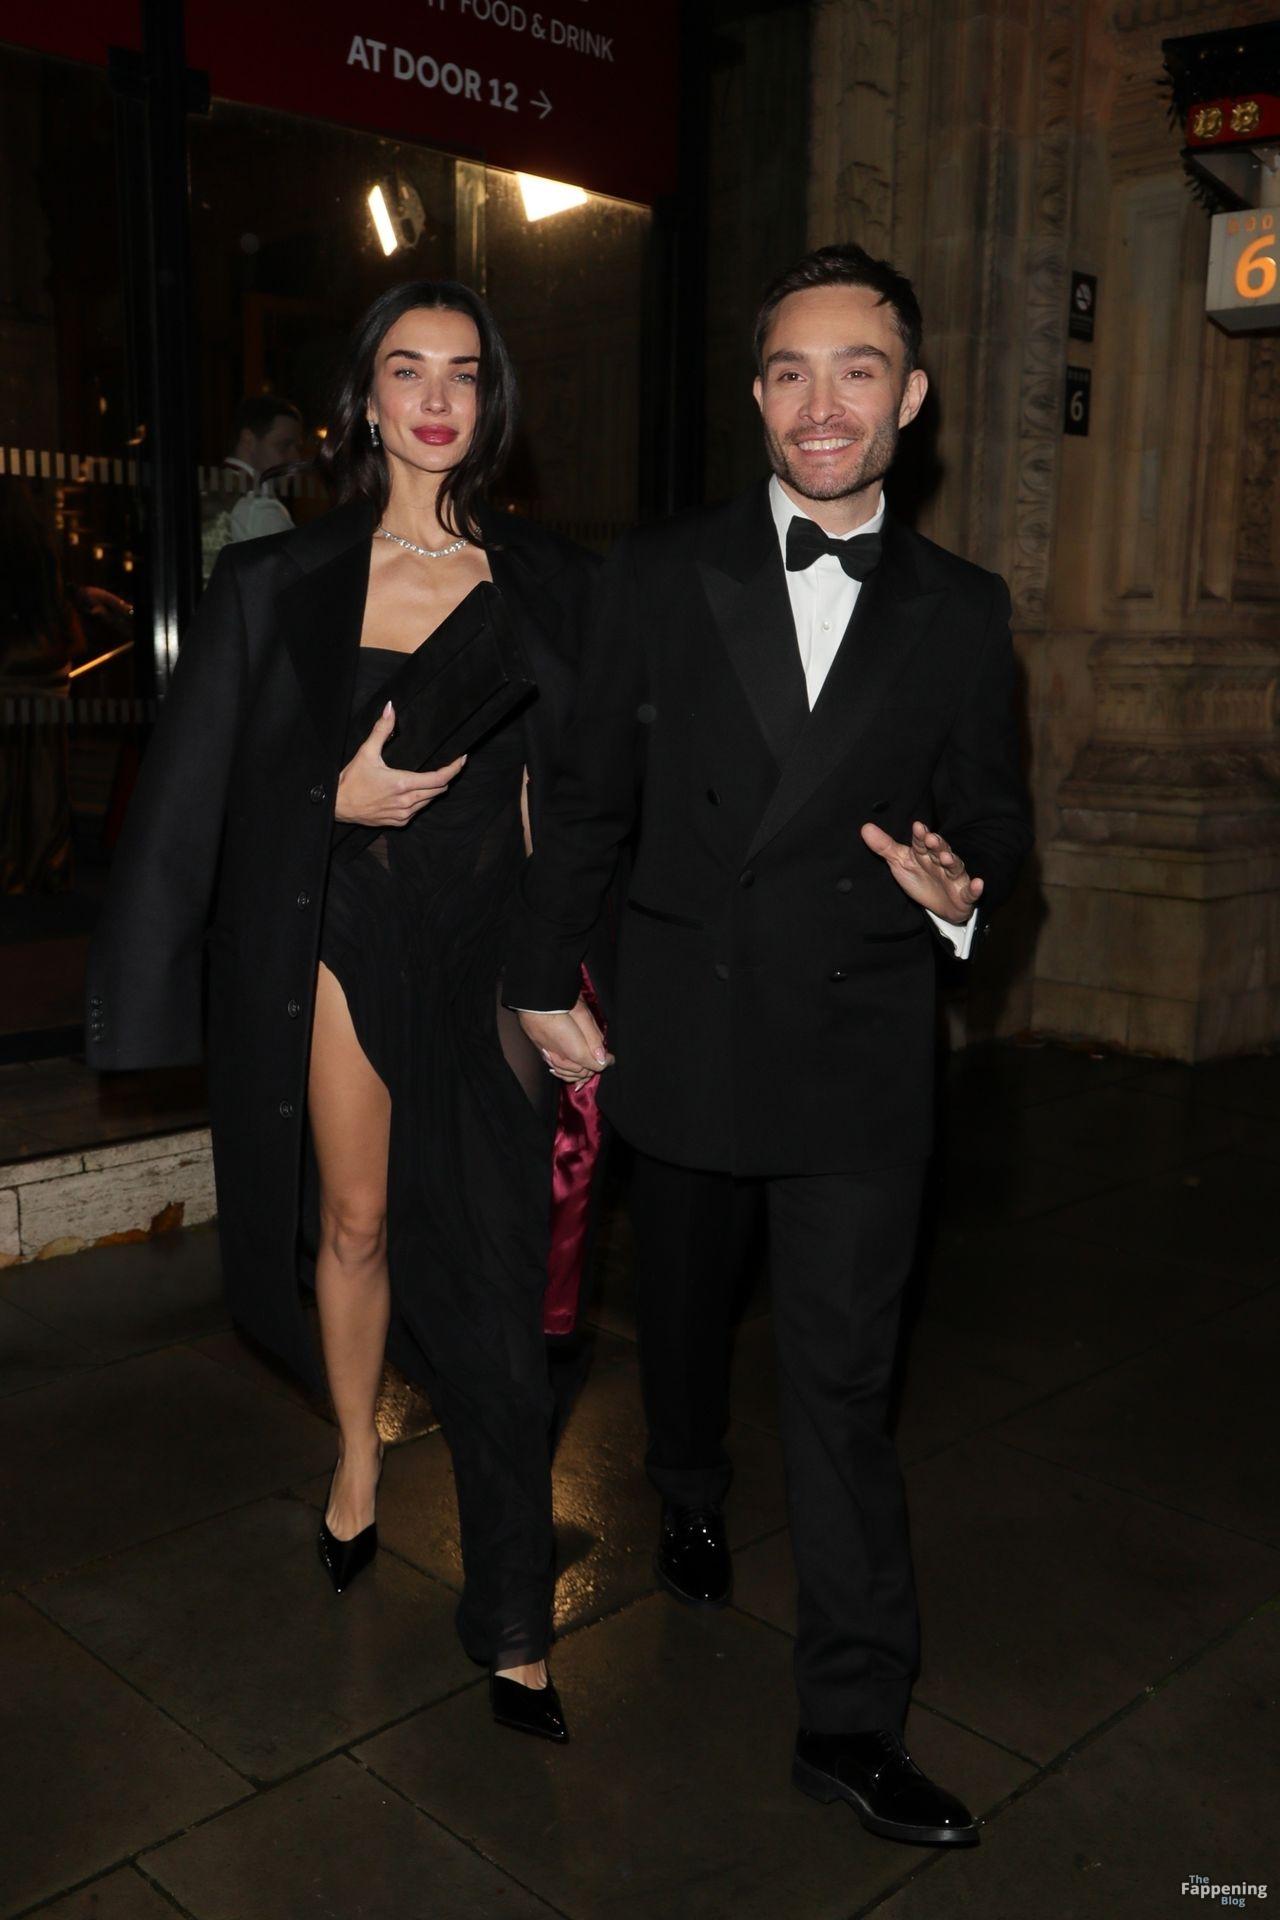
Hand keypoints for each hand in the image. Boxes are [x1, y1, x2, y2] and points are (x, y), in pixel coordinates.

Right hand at [334, 701, 466, 827]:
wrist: (338, 805)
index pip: (439, 778)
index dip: (454, 768)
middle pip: (439, 790)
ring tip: (428, 777)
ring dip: (432, 790)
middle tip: (446, 765)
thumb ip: (382, 730)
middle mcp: (406, 802)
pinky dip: (420, 800)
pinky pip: (418, 810)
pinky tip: (412, 791)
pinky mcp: (399, 822)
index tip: (462, 759)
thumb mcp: (366, 752)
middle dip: (444, 777)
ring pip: (429, 801)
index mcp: (402, 784)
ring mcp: (404, 814)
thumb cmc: (351, 780)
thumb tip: (390, 708)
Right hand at [517, 999, 612, 1085]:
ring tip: (587, 1067)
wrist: (532, 998)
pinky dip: (563, 1070)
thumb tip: (602, 1056)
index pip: (596, 1065)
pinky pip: (554, 1066)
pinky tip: (567, 1067)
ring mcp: (549, 1054)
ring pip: (566, 1072)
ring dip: (578, 1072)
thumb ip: (593, 1037)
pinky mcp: (540, 1049)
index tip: (611, 1057)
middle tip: (601, 1059)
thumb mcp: (582, 1014)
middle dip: (592, 1068)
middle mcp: (561, 1057)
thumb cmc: (557, 1002)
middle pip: (581, 1072)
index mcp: (575, 1050)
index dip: (606, 1061)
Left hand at [859, 819, 982, 924]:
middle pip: (940, 851)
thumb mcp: (900, 863)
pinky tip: (978, 883)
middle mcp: (941, 862)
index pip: (921, 843)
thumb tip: (865, 828)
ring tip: (947, 857)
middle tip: (931, 839)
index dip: (920, 836)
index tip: (917, 826)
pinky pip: (971, 892)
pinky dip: (975, 888)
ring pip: (955, 867)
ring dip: (952, 861)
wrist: (941, 906)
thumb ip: (885, 847)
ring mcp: (954, 878)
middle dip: (936, 845)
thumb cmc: (921, 879)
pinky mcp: (965, 894)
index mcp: (925, 854)